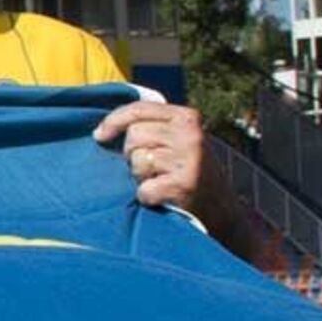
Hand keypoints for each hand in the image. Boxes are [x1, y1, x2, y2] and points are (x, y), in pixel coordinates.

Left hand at [93, 101, 208, 211]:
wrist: (222, 211)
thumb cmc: (189, 172)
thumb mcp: (179, 140)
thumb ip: (153, 127)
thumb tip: (103, 128)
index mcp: (186, 117)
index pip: (139, 109)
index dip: (113, 121)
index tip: (99, 136)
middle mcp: (189, 135)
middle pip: (134, 135)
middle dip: (132, 154)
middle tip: (151, 168)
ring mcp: (188, 160)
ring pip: (137, 160)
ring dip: (141, 176)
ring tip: (160, 181)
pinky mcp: (183, 186)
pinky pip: (144, 188)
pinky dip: (147, 197)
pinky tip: (163, 198)